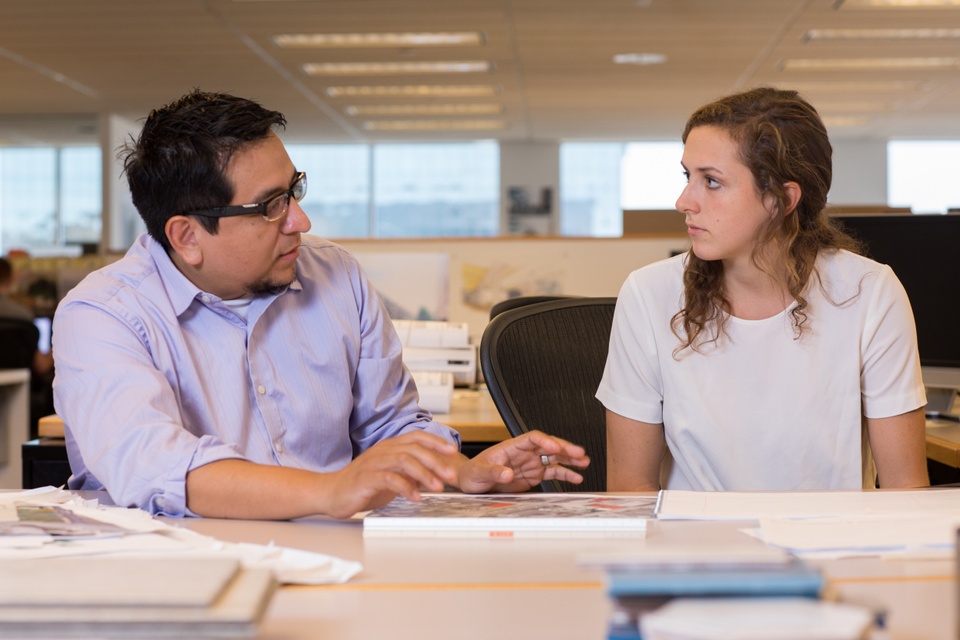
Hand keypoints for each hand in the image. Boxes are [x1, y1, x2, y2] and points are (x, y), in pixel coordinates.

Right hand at [324, 431, 458, 517]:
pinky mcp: (366, 477)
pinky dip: (406, 488)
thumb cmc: (361, 485)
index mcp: (389, 447)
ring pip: (404, 461)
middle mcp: (383, 451)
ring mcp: (374, 463)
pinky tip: (416, 498)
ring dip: (424, 474)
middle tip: (450, 475)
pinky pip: (389, 479)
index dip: (436, 442)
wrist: (330, 492)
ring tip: (437, 487)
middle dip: (436, 461)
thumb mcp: (391, 477)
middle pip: (414, 449)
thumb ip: (410, 474)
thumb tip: (433, 476)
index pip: (416, 437)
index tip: (453, 451)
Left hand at [457, 430, 589, 492]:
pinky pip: (552, 472)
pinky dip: (564, 474)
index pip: (532, 438)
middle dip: (564, 449)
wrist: (471, 482)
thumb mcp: (478, 473)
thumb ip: (493, 472)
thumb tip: (508, 474)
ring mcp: (530, 463)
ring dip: (569, 459)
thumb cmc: (472, 473)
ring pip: (554, 458)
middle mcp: (524, 453)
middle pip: (548, 446)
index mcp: (511, 447)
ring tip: (585, 462)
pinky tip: (576, 477)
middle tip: (579, 453)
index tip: (554, 447)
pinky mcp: (533, 475)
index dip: (545, 441)